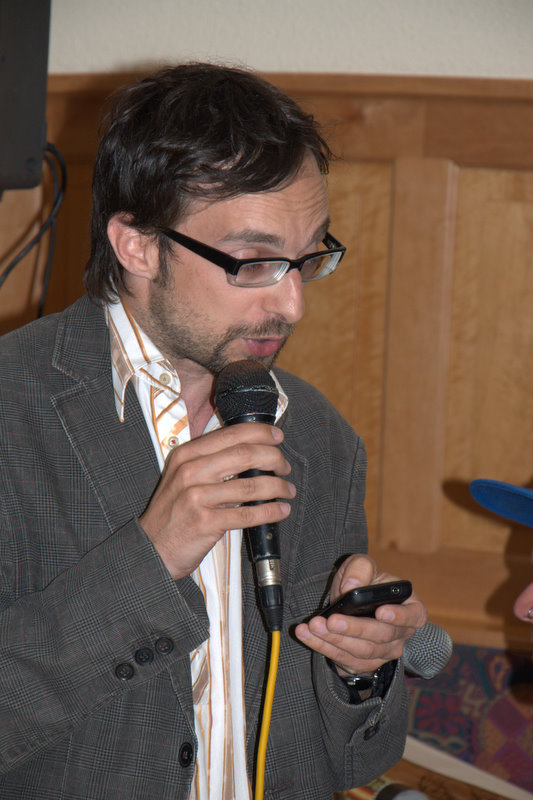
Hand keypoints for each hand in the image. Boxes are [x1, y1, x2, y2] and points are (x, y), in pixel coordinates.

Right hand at [139, 423, 294, 579]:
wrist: (152, 548)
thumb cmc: (172, 513)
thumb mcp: (183, 478)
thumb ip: (210, 462)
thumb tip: (251, 451)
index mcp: (187, 455)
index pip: (231, 434)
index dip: (260, 433)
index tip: (278, 436)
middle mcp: (190, 471)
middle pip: (244, 454)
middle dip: (273, 458)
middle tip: (284, 466)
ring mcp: (197, 496)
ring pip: (250, 484)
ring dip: (277, 486)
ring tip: (287, 490)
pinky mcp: (205, 522)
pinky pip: (248, 514)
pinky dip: (270, 512)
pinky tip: (280, 511)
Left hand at [294, 554, 427, 675]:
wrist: (349, 602)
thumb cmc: (363, 582)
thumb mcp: (361, 566)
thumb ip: (360, 569)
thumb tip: (352, 585)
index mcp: (410, 608)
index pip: (413, 616)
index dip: (399, 616)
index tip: (380, 612)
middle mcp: (401, 634)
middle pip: (380, 637)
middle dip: (353, 629)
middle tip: (332, 620)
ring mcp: (383, 653)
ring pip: (361, 651)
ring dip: (334, 640)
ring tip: (313, 625)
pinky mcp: (363, 664)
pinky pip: (344, 660)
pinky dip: (323, 647)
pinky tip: (307, 635)